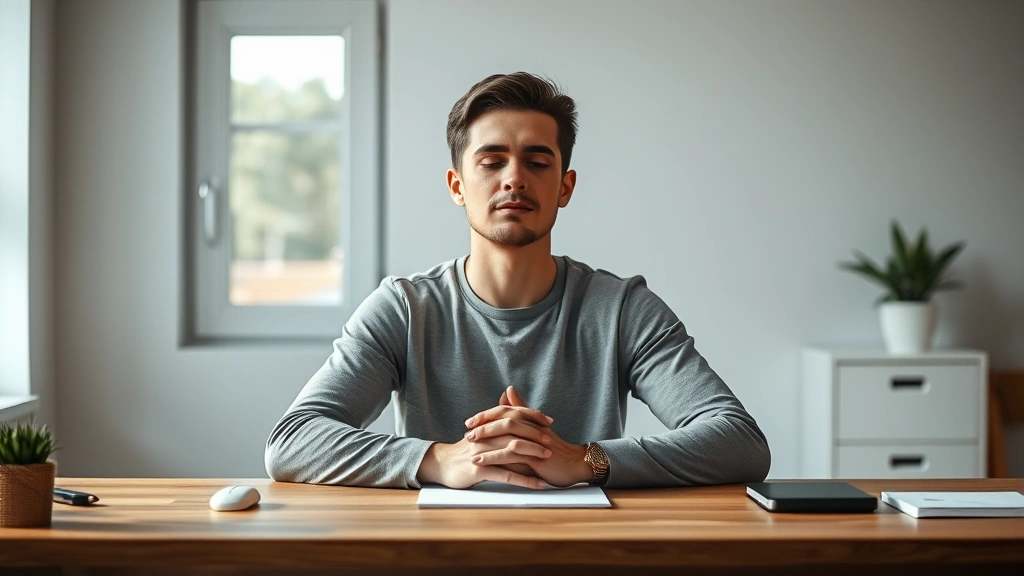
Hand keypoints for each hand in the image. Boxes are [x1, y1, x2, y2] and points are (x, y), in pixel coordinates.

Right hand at [416, 407, 551, 489]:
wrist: (441, 465)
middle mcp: (485, 436)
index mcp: (487, 426)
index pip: (512, 415)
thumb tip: (510, 406)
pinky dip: (524, 479)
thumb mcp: (481, 433)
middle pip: (514, 431)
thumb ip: (496, 421)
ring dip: (532, 454)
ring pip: (511, 451)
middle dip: (535, 435)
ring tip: (548, 458)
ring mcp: (482, 452)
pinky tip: (538, 484)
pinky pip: (506, 475)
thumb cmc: (465, 451)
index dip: (531, 415)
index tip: (548, 420)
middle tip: (551, 441)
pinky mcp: (479, 470)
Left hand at [465, 386, 592, 487]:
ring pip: (506, 439)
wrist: (574, 464)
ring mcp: (533, 442)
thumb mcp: (535, 426)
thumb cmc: (553, 447)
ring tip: (471, 453)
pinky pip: (512, 457)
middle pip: (503, 422)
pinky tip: (482, 465)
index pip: (503, 412)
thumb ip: (520, 409)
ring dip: (486, 446)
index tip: (470, 422)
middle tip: (467, 433)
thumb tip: (508, 389)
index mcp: (529, 419)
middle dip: (483, 428)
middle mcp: (530, 427)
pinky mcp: (535, 457)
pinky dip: (495, 460)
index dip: (485, 416)